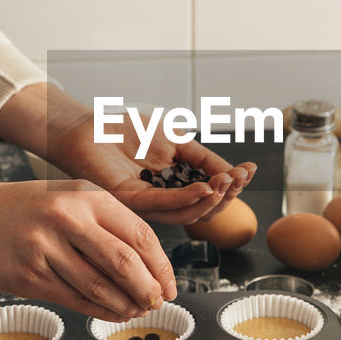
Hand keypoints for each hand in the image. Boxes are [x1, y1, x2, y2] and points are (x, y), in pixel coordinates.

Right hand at [0, 156, 176, 321]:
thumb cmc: (20, 209)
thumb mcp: (68, 199)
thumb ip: (105, 225)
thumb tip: (146, 265)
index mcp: (85, 195)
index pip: (138, 233)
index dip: (160, 264)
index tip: (168, 284)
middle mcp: (67, 217)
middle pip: (124, 261)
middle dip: (147, 288)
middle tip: (156, 302)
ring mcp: (46, 246)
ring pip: (100, 285)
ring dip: (124, 304)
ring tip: (135, 311)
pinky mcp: (29, 273)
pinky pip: (74, 299)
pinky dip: (98, 310)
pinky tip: (110, 313)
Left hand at [51, 111, 256, 225]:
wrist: (91, 125)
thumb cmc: (127, 132)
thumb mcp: (176, 141)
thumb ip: (203, 158)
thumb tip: (234, 174)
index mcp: (174, 191)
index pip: (209, 198)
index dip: (232, 187)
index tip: (249, 170)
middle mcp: (161, 204)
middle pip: (202, 212)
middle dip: (227, 196)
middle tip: (240, 177)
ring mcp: (145, 205)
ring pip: (186, 214)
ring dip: (212, 200)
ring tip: (228, 182)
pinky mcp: (129, 200)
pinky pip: (164, 204)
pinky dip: (188, 198)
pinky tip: (205, 187)